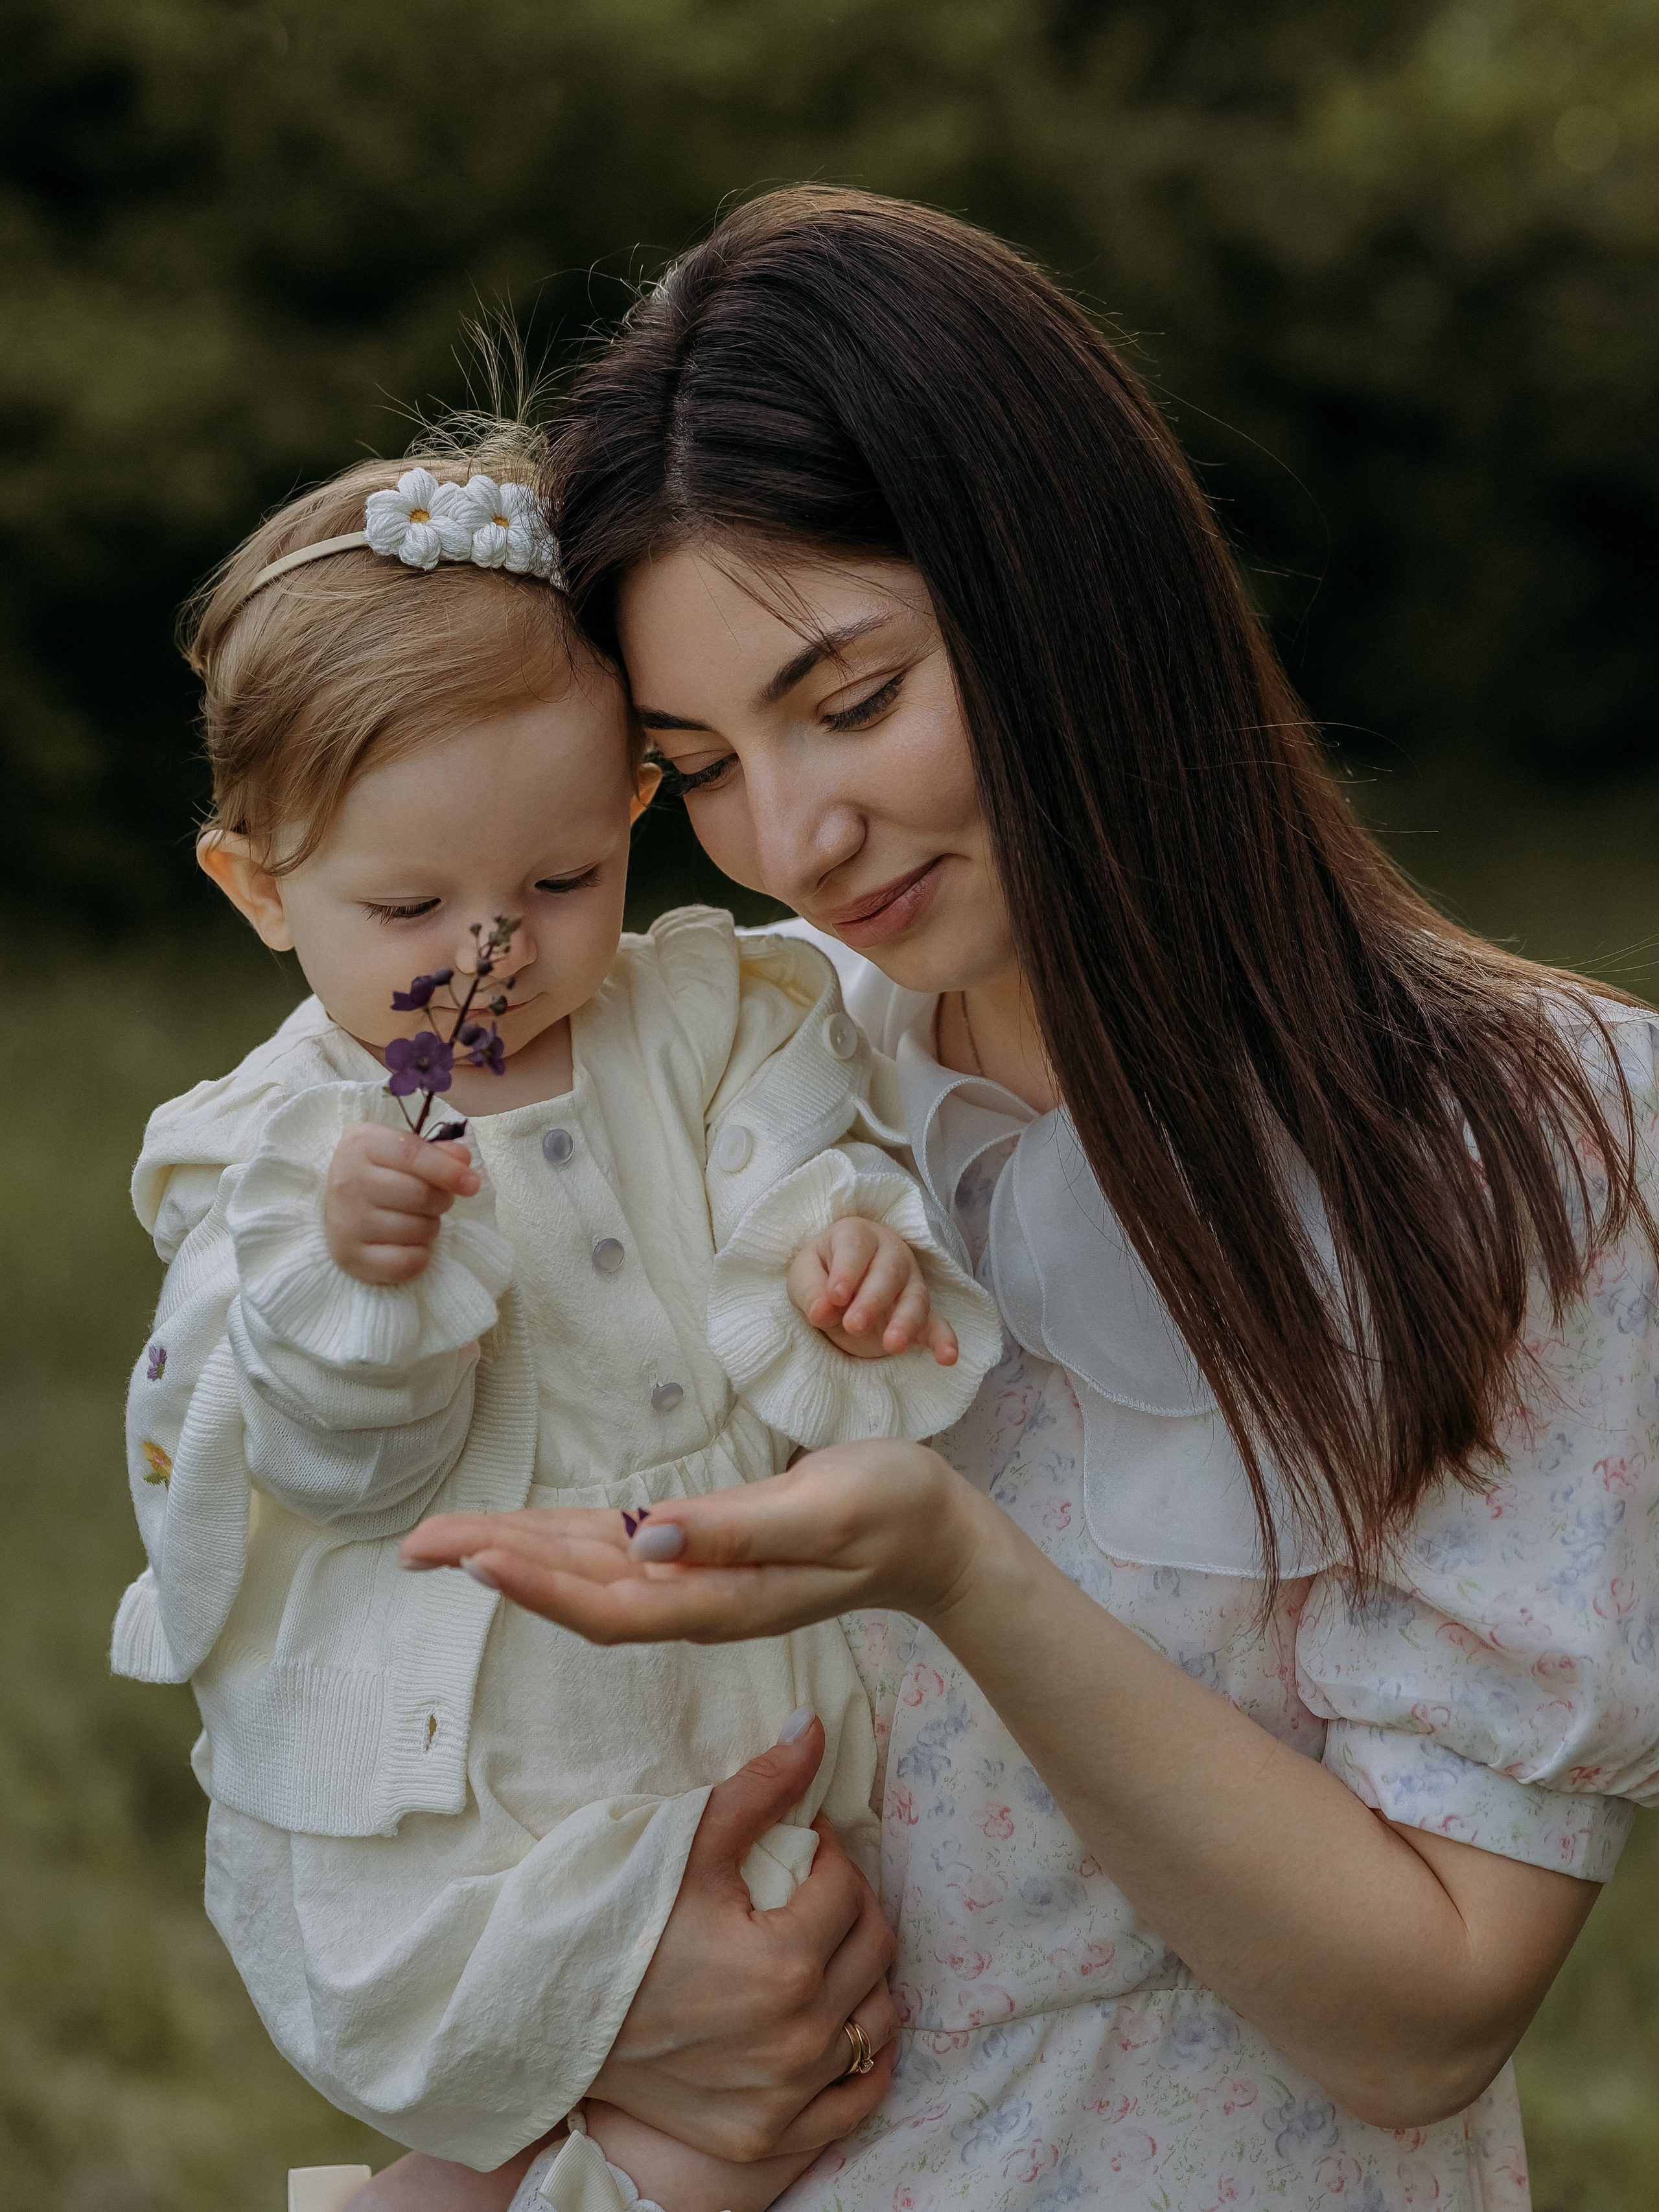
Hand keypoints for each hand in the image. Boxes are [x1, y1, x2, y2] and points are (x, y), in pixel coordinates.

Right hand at [323, 1121, 480, 1285]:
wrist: (334, 1202)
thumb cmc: (378, 1171)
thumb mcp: (401, 1149)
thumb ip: (436, 1152)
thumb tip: (463, 1161)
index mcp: (361, 1145)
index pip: (413, 1155)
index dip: (448, 1170)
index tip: (472, 1183)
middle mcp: (348, 1182)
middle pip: (421, 1195)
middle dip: (441, 1200)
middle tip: (434, 1201)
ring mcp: (346, 1223)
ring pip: (419, 1230)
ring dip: (430, 1228)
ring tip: (414, 1220)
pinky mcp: (349, 1258)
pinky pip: (407, 1264)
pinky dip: (420, 1256)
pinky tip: (408, 1244)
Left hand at [399, 1439, 993, 1643]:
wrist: (935, 1536)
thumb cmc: (891, 1509)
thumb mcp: (827, 1510)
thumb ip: (740, 1530)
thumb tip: (650, 1541)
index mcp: (721, 1595)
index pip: (607, 1603)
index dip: (534, 1584)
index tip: (467, 1558)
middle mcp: (696, 1598)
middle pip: (576, 1594)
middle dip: (494, 1568)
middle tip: (412, 1548)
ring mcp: (697, 1580)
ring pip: (585, 1577)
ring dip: (512, 1558)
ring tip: (439, 1543)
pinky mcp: (702, 1554)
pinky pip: (612, 1557)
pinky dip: (555, 1546)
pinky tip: (518, 1537)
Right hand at [585, 1718, 899, 2162]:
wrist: (553, 2023)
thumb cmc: (619, 1925)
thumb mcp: (686, 1847)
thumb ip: (761, 1788)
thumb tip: (816, 1727)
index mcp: (783, 1964)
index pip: (849, 1889)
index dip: (830, 1853)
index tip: (802, 1841)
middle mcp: (797, 2038)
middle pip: (875, 1950)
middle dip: (853, 1902)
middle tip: (817, 1885)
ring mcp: (787, 2096)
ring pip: (878, 2021)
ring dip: (864, 1973)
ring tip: (826, 1944)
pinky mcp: (769, 2137)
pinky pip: (859, 2098)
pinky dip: (865, 2058)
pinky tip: (842, 2018)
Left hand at [787, 1217, 958, 1363]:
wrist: (841, 1284)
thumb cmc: (822, 1273)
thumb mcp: (804, 1275)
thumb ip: (810, 1291)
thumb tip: (822, 1311)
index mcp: (857, 1236)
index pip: (856, 1247)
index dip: (847, 1271)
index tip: (835, 1296)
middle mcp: (890, 1254)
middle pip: (889, 1273)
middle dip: (873, 1299)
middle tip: (853, 1324)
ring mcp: (910, 1283)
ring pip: (915, 1298)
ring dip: (906, 1322)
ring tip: (892, 1345)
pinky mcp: (920, 1314)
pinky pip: (937, 1324)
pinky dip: (944, 1340)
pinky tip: (948, 1358)